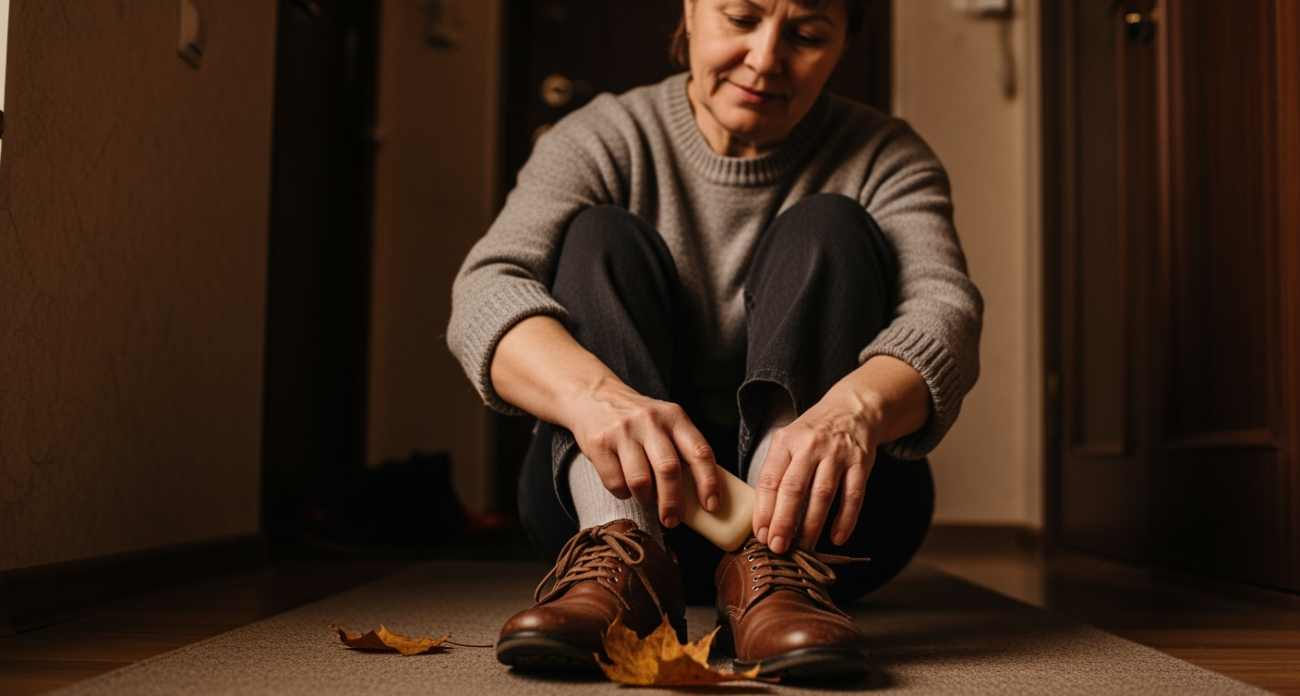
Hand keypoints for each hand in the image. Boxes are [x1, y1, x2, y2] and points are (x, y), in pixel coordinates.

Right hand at [568, 379, 720, 527]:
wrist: (593, 396)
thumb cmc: (637, 420)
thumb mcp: (665, 423)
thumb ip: (682, 449)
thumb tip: (699, 495)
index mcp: (674, 417)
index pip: (699, 452)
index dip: (709, 482)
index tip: (712, 505)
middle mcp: (650, 420)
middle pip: (669, 470)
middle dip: (673, 503)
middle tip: (673, 520)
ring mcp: (622, 431)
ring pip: (640, 481)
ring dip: (646, 499)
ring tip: (646, 498)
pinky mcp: (599, 443)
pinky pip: (615, 483)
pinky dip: (623, 493)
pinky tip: (625, 485)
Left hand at [751, 394, 878, 554]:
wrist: (853, 409)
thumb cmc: (814, 433)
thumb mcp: (789, 441)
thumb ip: (778, 472)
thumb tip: (765, 517)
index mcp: (786, 441)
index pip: (769, 479)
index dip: (764, 510)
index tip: (761, 534)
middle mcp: (811, 445)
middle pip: (794, 489)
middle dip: (784, 522)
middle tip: (778, 547)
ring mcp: (838, 453)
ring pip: (822, 495)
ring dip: (812, 526)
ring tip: (804, 548)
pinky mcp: (861, 462)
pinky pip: (853, 496)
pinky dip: (845, 520)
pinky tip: (836, 538)